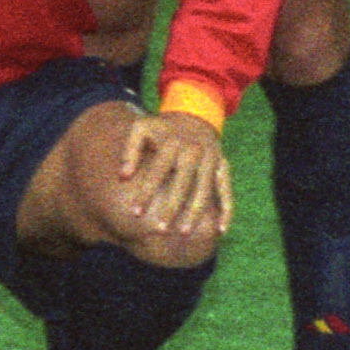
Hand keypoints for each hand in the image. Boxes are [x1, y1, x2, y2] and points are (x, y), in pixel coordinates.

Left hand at [116, 108, 231, 236]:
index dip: (145, 192)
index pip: (157, 171)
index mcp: (173, 142)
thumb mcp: (141, 129)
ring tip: (184, 233)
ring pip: (205, 190)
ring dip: (195, 212)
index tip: (135, 213)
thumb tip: (122, 177)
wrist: (193, 116)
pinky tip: (221, 230)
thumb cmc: (160, 129)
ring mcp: (212, 159)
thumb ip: (129, 151)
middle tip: (160, 229)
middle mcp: (195, 151)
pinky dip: (227, 210)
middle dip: (171, 207)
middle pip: (183, 183)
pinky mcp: (224, 166)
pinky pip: (226, 190)